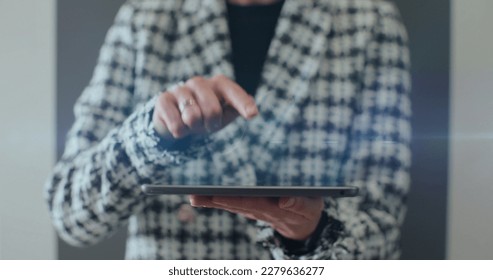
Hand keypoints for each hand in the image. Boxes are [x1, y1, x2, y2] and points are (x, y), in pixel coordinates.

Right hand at [153, 75, 257, 139]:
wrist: (175, 122)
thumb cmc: (205, 117)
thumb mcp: (223, 116)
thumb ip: (236, 110)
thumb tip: (252, 106)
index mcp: (217, 84)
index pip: (231, 90)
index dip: (242, 102)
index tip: (252, 115)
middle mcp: (199, 82)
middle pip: (212, 110)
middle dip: (211, 124)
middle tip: (206, 125)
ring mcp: (180, 89)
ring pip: (192, 117)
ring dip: (194, 128)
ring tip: (191, 124)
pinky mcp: (163, 100)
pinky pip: (176, 124)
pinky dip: (179, 132)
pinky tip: (178, 126)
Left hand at [189, 196, 324, 240]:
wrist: (303, 223)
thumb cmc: (306, 210)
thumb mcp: (309, 207)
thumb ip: (298, 203)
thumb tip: (285, 199)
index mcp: (272, 208)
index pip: (250, 203)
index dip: (233, 199)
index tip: (218, 196)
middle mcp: (257, 208)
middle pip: (233, 204)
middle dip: (214, 199)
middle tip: (194, 195)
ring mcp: (252, 208)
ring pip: (228, 203)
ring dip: (210, 200)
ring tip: (192, 195)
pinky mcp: (249, 205)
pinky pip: (230, 201)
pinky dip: (215, 198)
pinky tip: (200, 196)